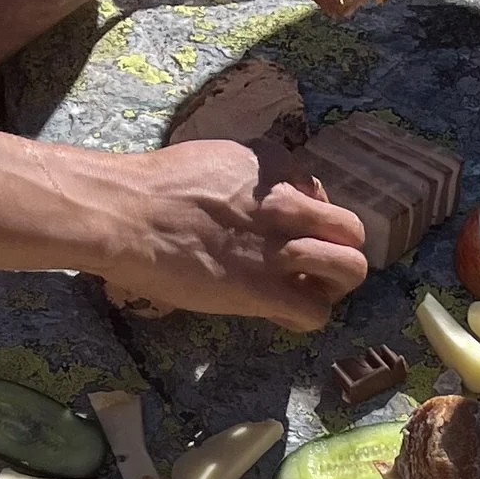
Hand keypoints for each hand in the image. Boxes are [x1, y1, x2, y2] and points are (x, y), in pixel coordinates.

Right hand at [93, 135, 368, 329]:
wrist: (127, 214)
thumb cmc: (153, 188)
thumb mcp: (215, 161)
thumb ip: (249, 181)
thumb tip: (254, 206)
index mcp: (275, 168)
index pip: (320, 197)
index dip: (307, 221)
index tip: (283, 234)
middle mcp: (288, 205)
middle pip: (352, 230)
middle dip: (336, 251)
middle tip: (309, 268)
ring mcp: (280, 248)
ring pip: (350, 269)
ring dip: (331, 286)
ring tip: (302, 292)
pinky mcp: (264, 289)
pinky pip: (316, 312)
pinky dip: (304, 317)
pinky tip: (278, 313)